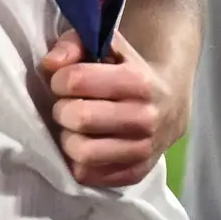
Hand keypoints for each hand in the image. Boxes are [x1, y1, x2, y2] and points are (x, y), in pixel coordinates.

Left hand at [38, 29, 183, 188]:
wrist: (170, 105)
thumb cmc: (127, 71)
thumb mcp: (106, 47)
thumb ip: (73, 44)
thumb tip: (50, 64)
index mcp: (138, 81)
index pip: (76, 80)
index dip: (59, 80)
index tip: (64, 82)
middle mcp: (145, 118)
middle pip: (78, 118)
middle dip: (62, 109)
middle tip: (68, 106)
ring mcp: (143, 150)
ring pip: (82, 152)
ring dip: (68, 138)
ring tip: (75, 128)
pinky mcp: (136, 174)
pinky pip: (87, 175)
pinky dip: (77, 161)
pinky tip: (85, 144)